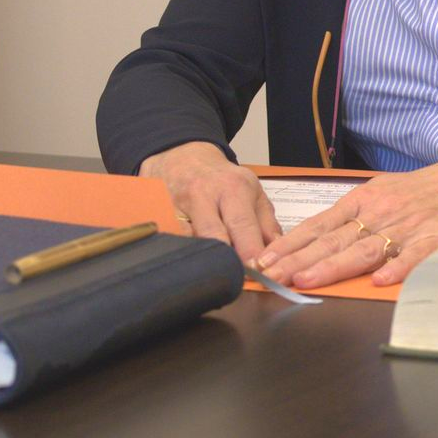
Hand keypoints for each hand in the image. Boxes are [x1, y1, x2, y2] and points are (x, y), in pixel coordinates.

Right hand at [139, 141, 279, 264]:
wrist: (181, 157)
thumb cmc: (221, 179)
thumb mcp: (251, 189)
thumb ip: (266, 221)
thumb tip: (278, 249)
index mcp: (233, 189)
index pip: (243, 225)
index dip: (250, 252)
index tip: (259, 272)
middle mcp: (204, 196)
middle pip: (215, 235)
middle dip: (228, 260)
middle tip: (239, 280)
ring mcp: (178, 205)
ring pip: (190, 240)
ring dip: (205, 260)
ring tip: (216, 276)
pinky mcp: (159, 213)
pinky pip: (170, 238)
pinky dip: (181, 253)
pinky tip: (191, 266)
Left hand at [253, 149, 437, 288]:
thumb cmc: (433, 187)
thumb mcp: (389, 191)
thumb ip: (359, 215)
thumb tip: (322, 241)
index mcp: (368, 199)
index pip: (321, 225)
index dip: (292, 244)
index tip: (265, 260)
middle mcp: (384, 212)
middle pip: (335, 239)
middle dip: (299, 259)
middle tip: (271, 275)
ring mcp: (410, 226)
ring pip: (365, 250)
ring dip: (333, 266)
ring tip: (307, 280)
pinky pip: (416, 256)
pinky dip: (399, 268)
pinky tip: (380, 281)